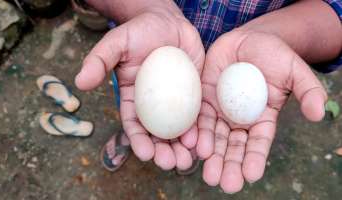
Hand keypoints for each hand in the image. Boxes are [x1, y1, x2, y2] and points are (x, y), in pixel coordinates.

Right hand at [75, 3, 204, 169]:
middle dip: (163, 152)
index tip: (146, 155)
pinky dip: (200, 131)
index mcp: (134, 99)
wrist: (167, 21)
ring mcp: (176, 101)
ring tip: (188, 161)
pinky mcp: (194, 94)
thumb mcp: (116, 42)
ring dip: (183, 148)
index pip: (134, 125)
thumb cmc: (139, 31)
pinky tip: (203, 142)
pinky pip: (198, 115)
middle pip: (158, 134)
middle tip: (171, 163)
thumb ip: (99, 60)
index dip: (139, 141)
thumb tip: (79, 83)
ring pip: (179, 130)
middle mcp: (154, 105)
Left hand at [198, 30, 326, 192]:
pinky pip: (198, 118)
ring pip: (214, 137)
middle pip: (233, 146)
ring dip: (211, 156)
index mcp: (261, 118)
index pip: (258, 143)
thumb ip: (308, 90)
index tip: (251, 175)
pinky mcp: (204, 100)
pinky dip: (195, 133)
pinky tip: (191, 145)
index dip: (255, 158)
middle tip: (225, 184)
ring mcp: (220, 111)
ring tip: (208, 174)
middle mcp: (239, 119)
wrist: (246, 39)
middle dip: (229, 165)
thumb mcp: (294, 70)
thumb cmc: (273, 54)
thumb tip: (318, 115)